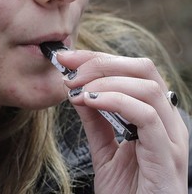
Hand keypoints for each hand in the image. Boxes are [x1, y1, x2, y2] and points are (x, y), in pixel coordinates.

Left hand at [57, 50, 188, 193]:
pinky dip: (116, 101)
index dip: (98, 59)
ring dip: (106, 81)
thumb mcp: (104, 150)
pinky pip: (147, 115)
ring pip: (146, 87)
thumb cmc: (126, 191)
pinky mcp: (168, 154)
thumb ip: (96, 121)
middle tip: (71, 72)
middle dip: (102, 63)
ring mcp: (171, 137)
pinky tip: (91, 102)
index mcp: (153, 116)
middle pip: (143, 69)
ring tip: (77, 90)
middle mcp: (166, 120)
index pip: (131, 71)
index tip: (68, 59)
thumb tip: (80, 92)